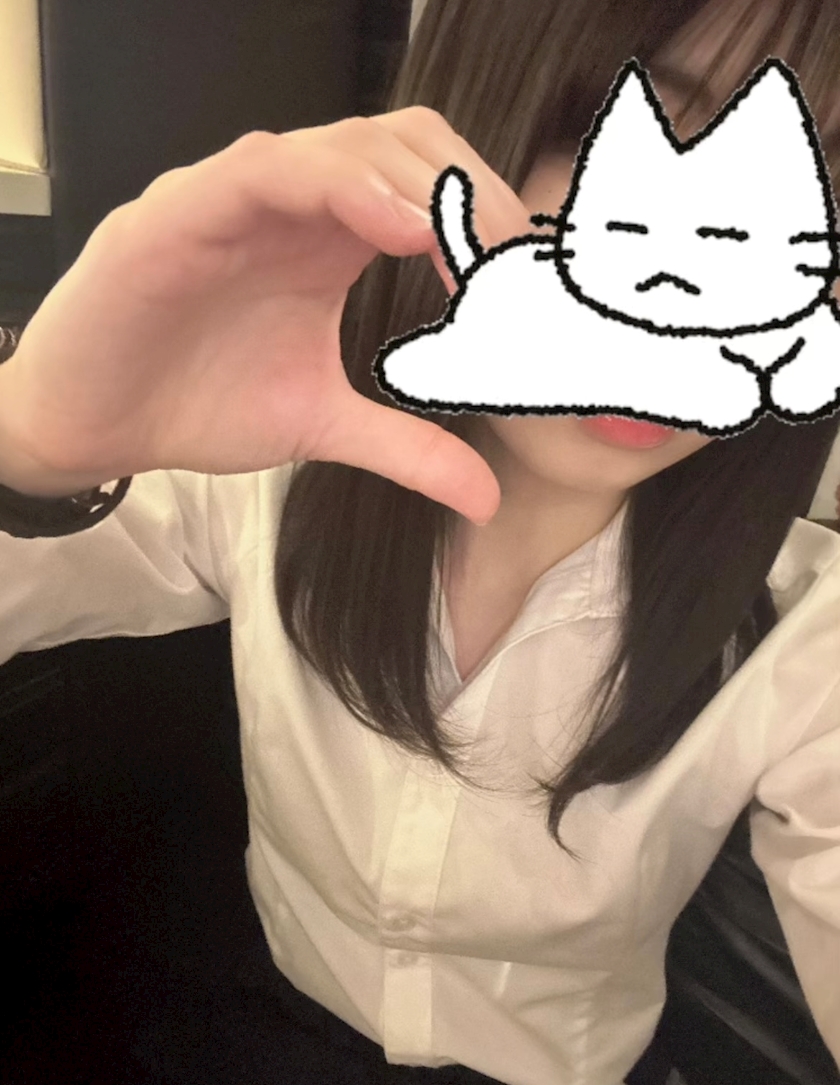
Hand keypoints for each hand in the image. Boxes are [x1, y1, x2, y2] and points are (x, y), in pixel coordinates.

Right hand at [4, 108, 530, 521]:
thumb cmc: (198, 403)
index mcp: (331, 238)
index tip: (535, 277)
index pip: (427, 187)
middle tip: (513, 259)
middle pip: (402, 144)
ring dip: (415, 185)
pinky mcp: (177, 214)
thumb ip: (405, 448)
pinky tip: (392, 228)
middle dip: (468, 191)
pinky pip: (262, 172)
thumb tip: (489, 500)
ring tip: (466, 246)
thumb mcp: (321, 426)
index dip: (487, 217)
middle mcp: (291, 204)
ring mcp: (234, 200)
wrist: (98, 424)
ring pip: (340, 143)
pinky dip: (333, 186)